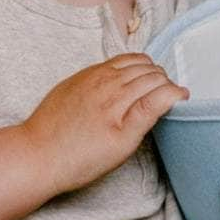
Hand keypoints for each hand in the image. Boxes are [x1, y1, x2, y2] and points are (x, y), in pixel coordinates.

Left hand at [21, 54, 187, 195]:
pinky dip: (128, 66)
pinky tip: (128, 81)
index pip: (160, 83)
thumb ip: (148, 112)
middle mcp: (107, 79)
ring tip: (152, 87)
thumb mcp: (122, 144)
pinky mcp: (79, 77)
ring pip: (131, 61)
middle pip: (148, 69)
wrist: (37, 155)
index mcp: (120, 96)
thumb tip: (172, 93)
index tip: (181, 101)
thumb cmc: (80, 158)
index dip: (175, 92)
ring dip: (147, 70)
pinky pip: (112, 62)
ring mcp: (91, 75)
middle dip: (164, 80)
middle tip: (168, 97)